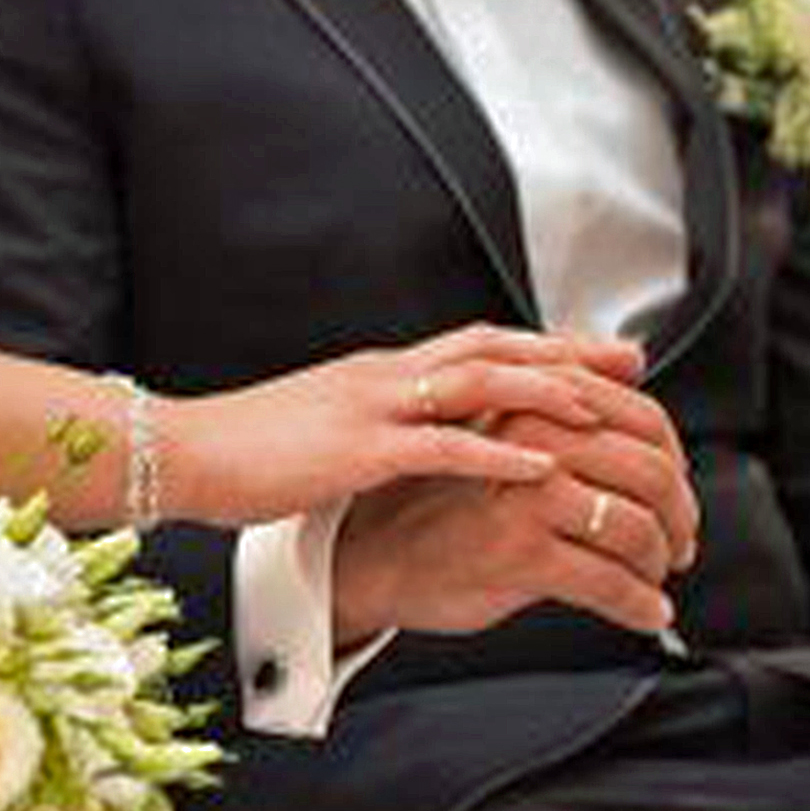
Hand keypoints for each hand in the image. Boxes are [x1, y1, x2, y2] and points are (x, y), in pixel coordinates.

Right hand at [160, 324, 645, 526]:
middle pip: (490, 350)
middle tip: (630, 366)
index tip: (594, 354)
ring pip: (475, 386)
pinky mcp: (354, 452)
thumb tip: (403, 432)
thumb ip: (366, 421)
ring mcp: (369, 409)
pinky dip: (493, 453)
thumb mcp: (316, 424)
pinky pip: (439, 447)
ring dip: (543, 394)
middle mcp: (381, 377)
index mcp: (374, 373)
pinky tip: (538, 465)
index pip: (472, 344)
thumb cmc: (239, 448)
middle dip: (563, 355)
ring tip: (602, 410)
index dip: (540, 346)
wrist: (180, 451)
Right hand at [332, 374, 698, 640]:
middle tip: (679, 539)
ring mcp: (522, 499)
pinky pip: (607, 582)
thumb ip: (550, 403)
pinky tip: (643, 610)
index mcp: (526, 405)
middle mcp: (527, 442)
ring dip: (659, 560)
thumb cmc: (429, 500)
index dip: (674, 456)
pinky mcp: (517, 554)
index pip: (636, 415)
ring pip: (634, 526)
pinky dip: (638, 603)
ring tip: (654, 577)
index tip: (677, 484)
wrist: (369, 556)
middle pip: (648, 470)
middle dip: (679, 514)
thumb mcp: (488, 431)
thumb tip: (631, 363)